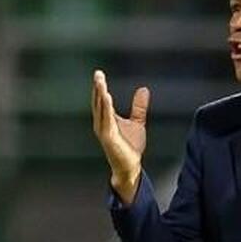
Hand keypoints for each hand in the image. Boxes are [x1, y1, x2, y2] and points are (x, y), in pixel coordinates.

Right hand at [92, 70, 149, 204]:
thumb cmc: (131, 147)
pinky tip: (106, 96)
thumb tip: (143, 89)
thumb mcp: (137, 122)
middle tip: (97, 73)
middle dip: (97, 88)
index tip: (99, 74)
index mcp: (106, 120)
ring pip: (101, 109)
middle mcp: (102, 124)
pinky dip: (106, 107)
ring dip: (100, 95)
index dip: (100, 87)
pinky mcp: (108, 137)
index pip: (101, 101)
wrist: (131, 167)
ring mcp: (104, 131)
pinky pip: (106, 119)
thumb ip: (138, 107)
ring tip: (100, 82)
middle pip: (98, 102)